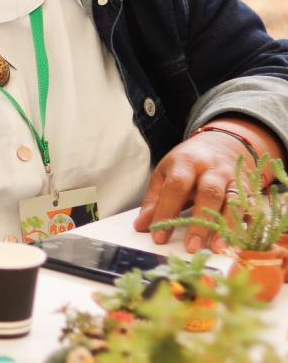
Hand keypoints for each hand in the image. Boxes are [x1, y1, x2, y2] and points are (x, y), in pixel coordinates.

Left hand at [133, 129, 253, 252]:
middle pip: (209, 193)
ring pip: (235, 202)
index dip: (167, 212)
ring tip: (217, 248)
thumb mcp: (164, 174)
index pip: (176, 187)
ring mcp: (235, 179)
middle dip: (200, 222)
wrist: (220, 145)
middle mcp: (213, 169)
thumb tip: (141, 226)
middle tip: (192, 247)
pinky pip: (251, 208)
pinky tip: (238, 242)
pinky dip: (246, 225)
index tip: (158, 237)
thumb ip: (154, 200)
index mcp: (186, 162)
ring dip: (226, 226)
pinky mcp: (250, 190)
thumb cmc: (186, 165)